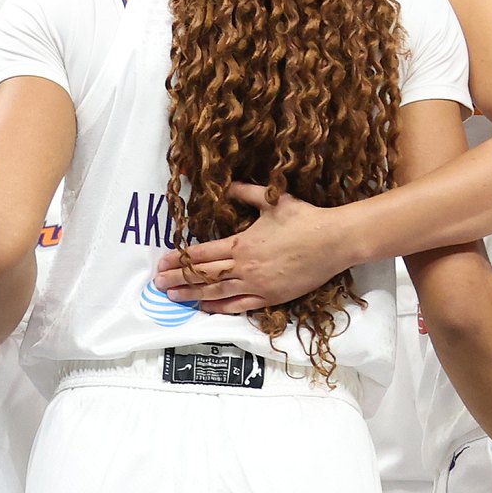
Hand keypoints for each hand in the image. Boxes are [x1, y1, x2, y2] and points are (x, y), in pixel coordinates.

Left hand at [151, 183, 349, 313]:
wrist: (333, 241)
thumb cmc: (304, 219)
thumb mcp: (273, 200)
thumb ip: (246, 192)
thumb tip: (228, 184)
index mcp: (242, 243)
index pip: (203, 254)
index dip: (180, 258)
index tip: (163, 262)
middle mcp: (245, 266)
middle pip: (204, 275)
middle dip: (178, 278)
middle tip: (157, 283)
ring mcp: (257, 284)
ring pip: (217, 292)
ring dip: (192, 295)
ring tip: (173, 297)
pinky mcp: (271, 296)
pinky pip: (240, 305)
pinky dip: (221, 307)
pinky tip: (206, 308)